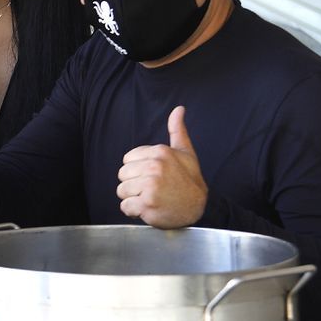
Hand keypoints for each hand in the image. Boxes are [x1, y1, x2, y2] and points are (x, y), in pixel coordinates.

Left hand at [117, 105, 206, 228]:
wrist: (199, 207)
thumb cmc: (190, 179)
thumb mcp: (185, 152)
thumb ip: (177, 130)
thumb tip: (178, 109)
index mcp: (159, 152)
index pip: (127, 160)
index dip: (137, 170)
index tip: (152, 175)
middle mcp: (154, 166)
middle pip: (122, 175)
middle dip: (133, 184)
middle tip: (152, 188)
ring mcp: (150, 185)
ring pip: (121, 191)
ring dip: (133, 198)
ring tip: (151, 198)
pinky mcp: (147, 203)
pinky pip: (125, 207)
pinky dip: (134, 212)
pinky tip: (150, 208)